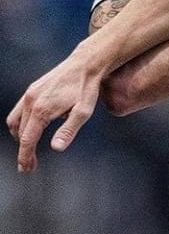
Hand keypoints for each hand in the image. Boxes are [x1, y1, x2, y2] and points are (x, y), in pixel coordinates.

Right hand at [6, 50, 101, 172]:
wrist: (85, 64)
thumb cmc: (87, 88)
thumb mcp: (83, 112)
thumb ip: (69, 130)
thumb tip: (56, 148)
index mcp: (42, 110)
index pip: (28, 139)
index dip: (25, 156)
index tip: (26, 169)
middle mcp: (31, 101)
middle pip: (21, 133)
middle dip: (24, 150)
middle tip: (29, 165)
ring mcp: (30, 94)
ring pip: (16, 121)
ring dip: (20, 137)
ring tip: (29, 150)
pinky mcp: (32, 89)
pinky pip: (20, 110)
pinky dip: (22, 123)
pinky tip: (32, 129)